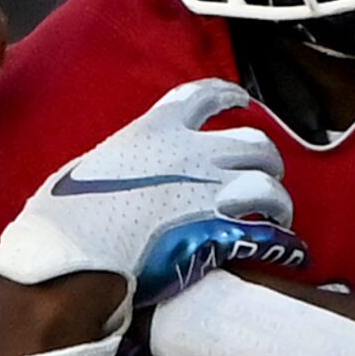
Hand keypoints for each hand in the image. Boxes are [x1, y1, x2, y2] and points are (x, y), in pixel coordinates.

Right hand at [0, 81, 299, 326]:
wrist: (74, 259)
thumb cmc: (65, 218)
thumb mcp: (88, 169)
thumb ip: (119, 162)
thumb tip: (118, 172)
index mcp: (155, 130)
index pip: (205, 97)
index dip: (230, 97)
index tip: (242, 101)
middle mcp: (192, 153)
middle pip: (253, 142)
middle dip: (265, 159)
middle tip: (263, 176)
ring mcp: (212, 192)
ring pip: (270, 186)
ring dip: (278, 203)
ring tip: (277, 218)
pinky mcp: (222, 235)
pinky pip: (270, 235)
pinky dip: (285, 244)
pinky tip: (289, 251)